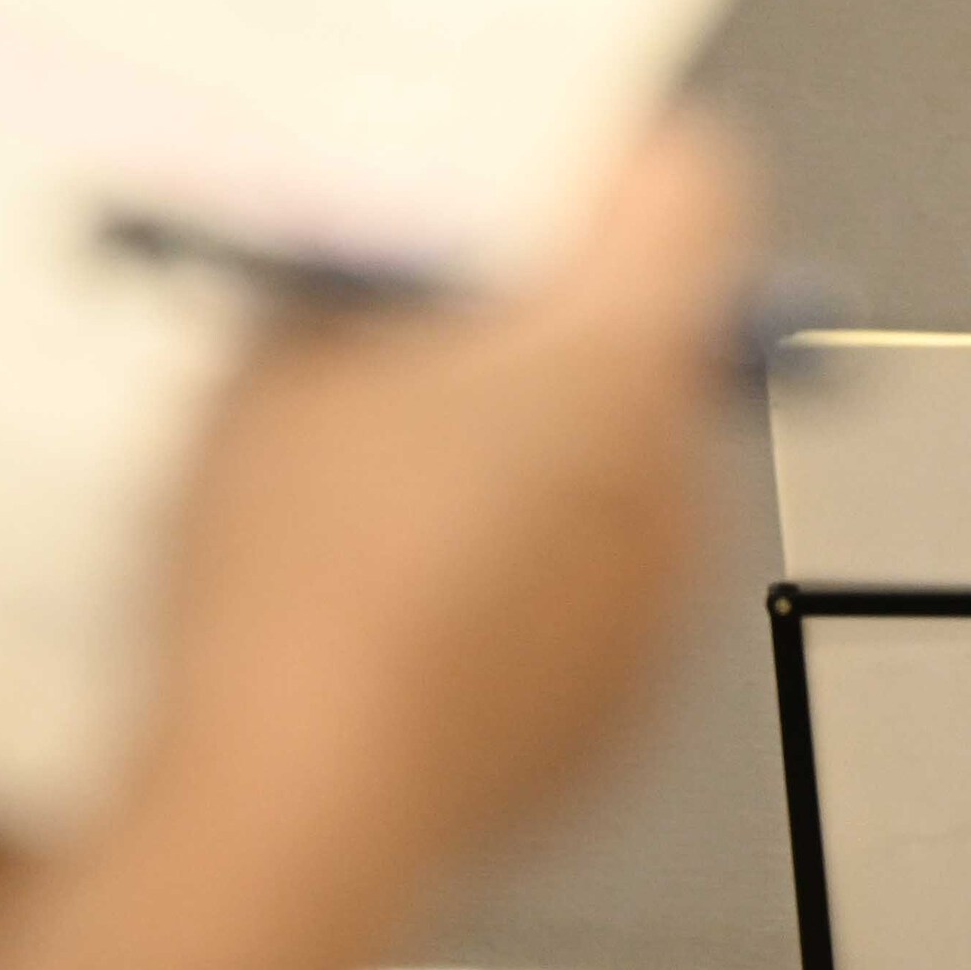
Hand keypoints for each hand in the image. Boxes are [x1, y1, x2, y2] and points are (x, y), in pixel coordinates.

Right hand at [137, 116, 758, 934]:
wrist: (289, 805)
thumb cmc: (288, 579)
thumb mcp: (280, 355)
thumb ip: (363, 276)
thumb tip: (384, 256)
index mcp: (614, 343)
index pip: (690, 185)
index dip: (603, 163)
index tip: (524, 170)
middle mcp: (674, 463)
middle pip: (646, 332)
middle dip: (543, 323)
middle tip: (410, 330)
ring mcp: (662, 595)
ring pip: (617, 470)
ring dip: (531, 457)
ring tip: (378, 491)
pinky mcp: (624, 704)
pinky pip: (589, 596)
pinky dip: (519, 584)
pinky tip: (398, 603)